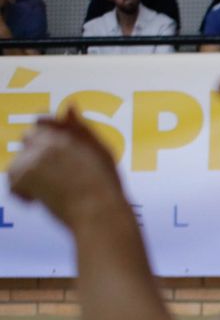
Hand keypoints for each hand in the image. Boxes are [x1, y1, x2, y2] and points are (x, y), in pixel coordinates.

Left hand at [5, 108, 127, 231]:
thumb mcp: (101, 152)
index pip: (43, 121)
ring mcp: (35, 157)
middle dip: (37, 154)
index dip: (47, 136)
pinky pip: (13, 182)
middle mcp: (49, 141)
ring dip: (30, 173)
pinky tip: (41, 200)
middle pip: (29, 138)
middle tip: (57, 175)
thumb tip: (69, 107)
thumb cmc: (106, 187)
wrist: (100, 213)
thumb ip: (82, 128)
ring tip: (53, 189)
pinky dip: (23, 194)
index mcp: (68, 133)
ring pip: (20, 161)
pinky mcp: (24, 175)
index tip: (56, 153)